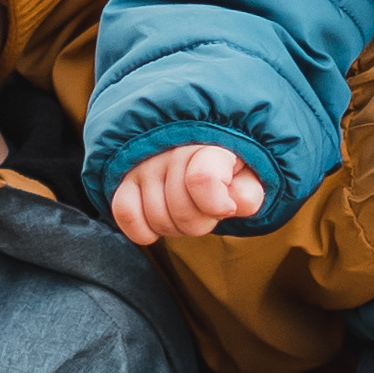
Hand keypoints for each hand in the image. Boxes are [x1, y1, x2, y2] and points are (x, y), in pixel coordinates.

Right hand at [112, 144, 265, 246]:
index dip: (216, 205)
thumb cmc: (229, 169)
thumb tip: (228, 205)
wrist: (198, 149)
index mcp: (209, 142)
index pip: (202, 179)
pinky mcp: (123, 179)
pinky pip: (126, 216)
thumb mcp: (249, 177)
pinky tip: (161, 219)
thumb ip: (247, 192)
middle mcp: (172, 148)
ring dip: (175, 228)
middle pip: (183, 212)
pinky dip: (144, 230)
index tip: (227, 207)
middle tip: (206, 211)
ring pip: (157, 219)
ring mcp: (145, 164)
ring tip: (185, 210)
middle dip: (200, 224)